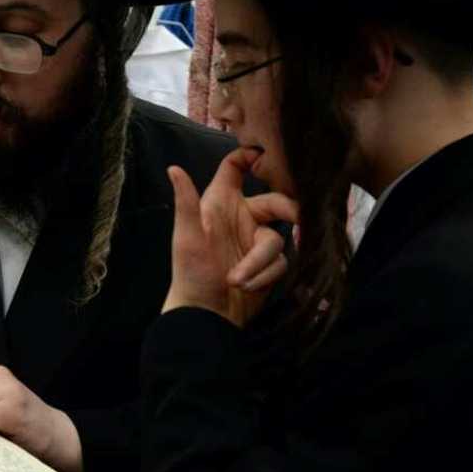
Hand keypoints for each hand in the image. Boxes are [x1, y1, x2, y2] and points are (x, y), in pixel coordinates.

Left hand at [163, 149, 298, 326]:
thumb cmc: (190, 273)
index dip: (251, 156)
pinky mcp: (268, 264)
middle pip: (276, 201)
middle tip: (300, 219)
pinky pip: (280, 262)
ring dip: (258, 262)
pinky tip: (244, 286)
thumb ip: (186, 202)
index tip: (268, 155)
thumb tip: (172, 167)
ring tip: (236, 280)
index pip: (235, 167)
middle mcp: (241, 217)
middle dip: (289, 211)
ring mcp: (256, 241)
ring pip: (277, 239)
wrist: (205, 316)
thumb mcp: (187, 236)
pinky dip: (262, 276)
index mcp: (220, 202)